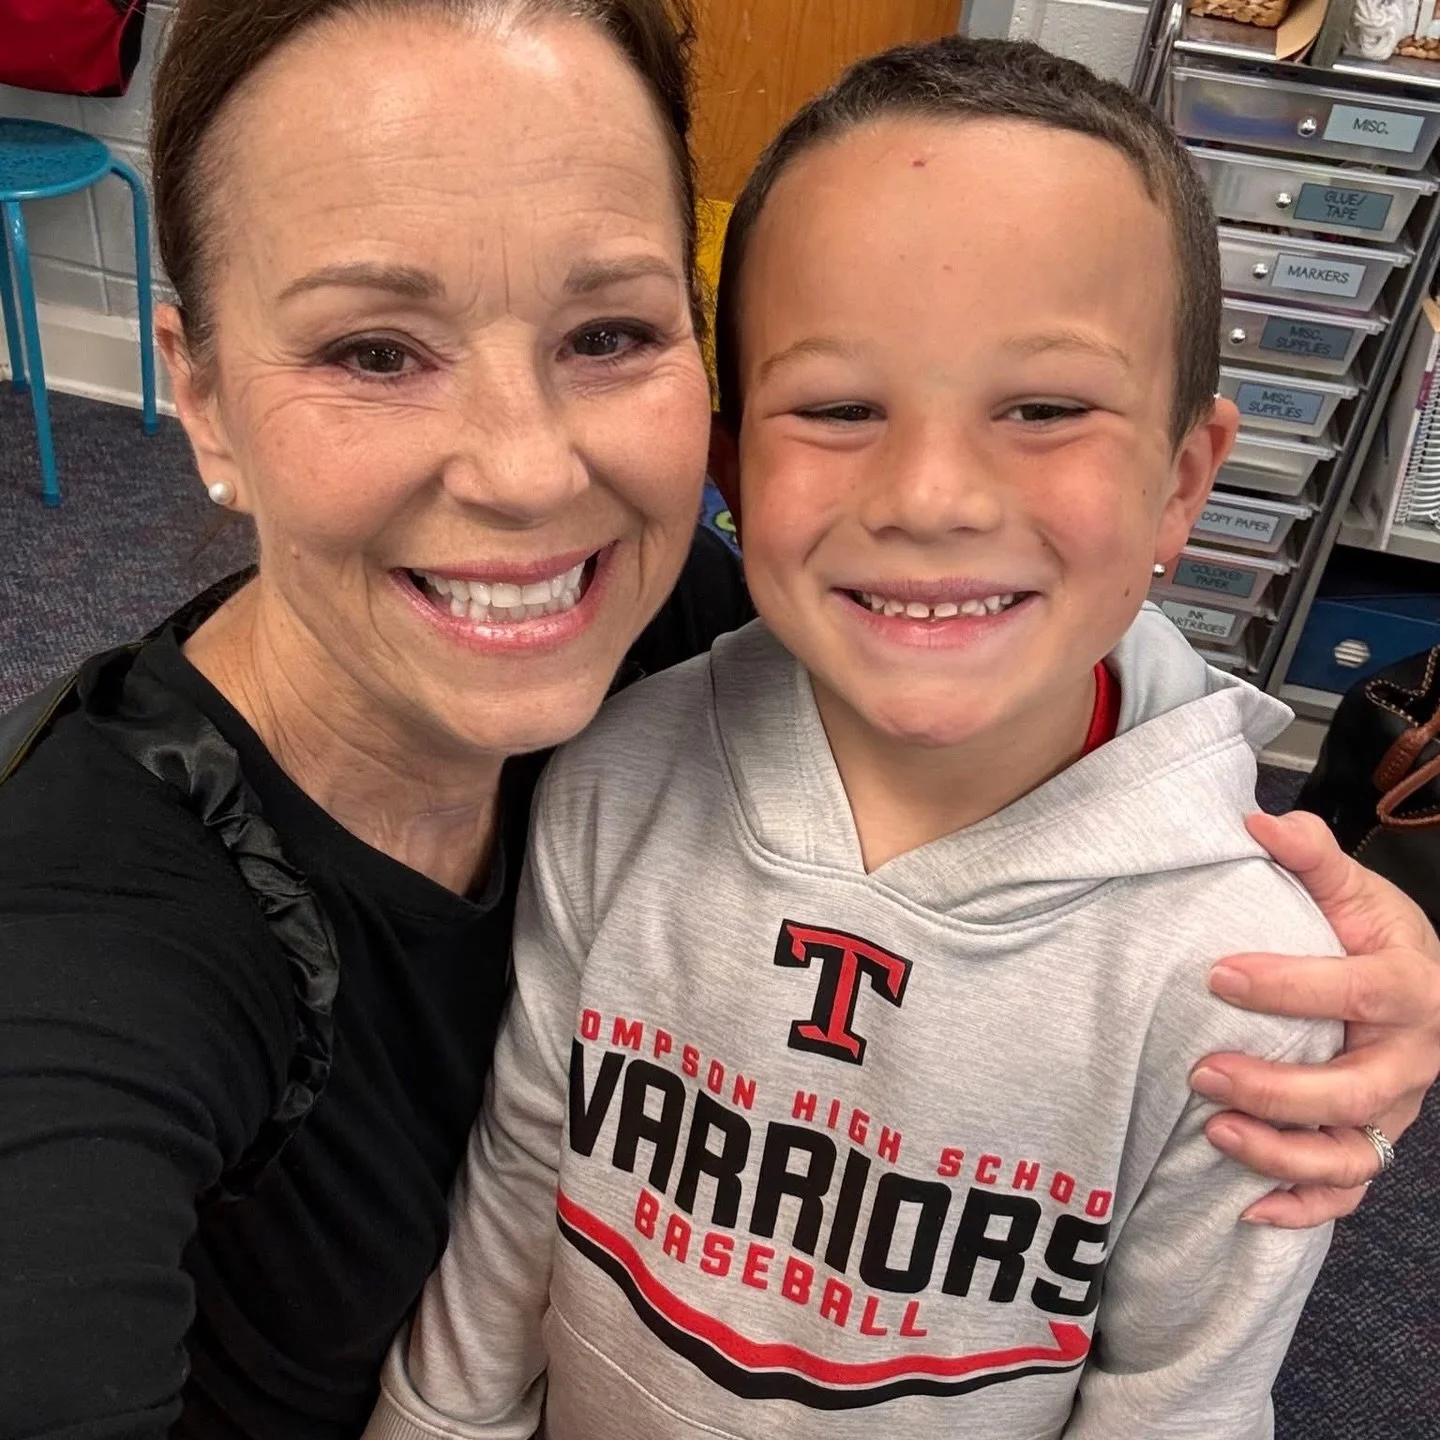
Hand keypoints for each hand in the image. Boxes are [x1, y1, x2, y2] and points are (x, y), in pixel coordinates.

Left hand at [1190, 810, 1439, 1227]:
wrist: (1421, 982)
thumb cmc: (1375, 935)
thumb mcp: (1354, 890)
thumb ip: (1311, 856)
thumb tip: (1258, 823)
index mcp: (1410, 988)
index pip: (1355, 992)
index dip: (1288, 987)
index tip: (1216, 976)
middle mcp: (1409, 1058)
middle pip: (1354, 1090)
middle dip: (1278, 1089)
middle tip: (1202, 1073)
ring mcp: (1394, 1110)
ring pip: (1351, 1153)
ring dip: (1283, 1154)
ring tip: (1214, 1133)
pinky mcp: (1372, 1140)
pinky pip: (1346, 1191)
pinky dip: (1302, 1207)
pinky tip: (1246, 1208)